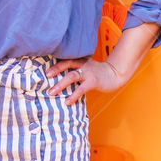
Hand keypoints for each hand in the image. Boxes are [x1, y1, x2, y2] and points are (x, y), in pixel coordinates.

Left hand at [45, 22, 160, 104]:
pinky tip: (67, 102)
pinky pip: (81, 88)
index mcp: (80, 60)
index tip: (44, 68)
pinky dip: (73, 95)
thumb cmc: (99, 72)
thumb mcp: (87, 67)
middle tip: (46, 77)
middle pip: (67, 64)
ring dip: (60, 84)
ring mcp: (88, 72)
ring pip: (71, 76)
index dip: (55, 62)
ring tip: (51, 92)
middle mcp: (83, 64)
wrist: (116, 74)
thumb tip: (59, 77)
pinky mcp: (94, 81)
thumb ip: (75, 69)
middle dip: (55, 70)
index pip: (65, 58)